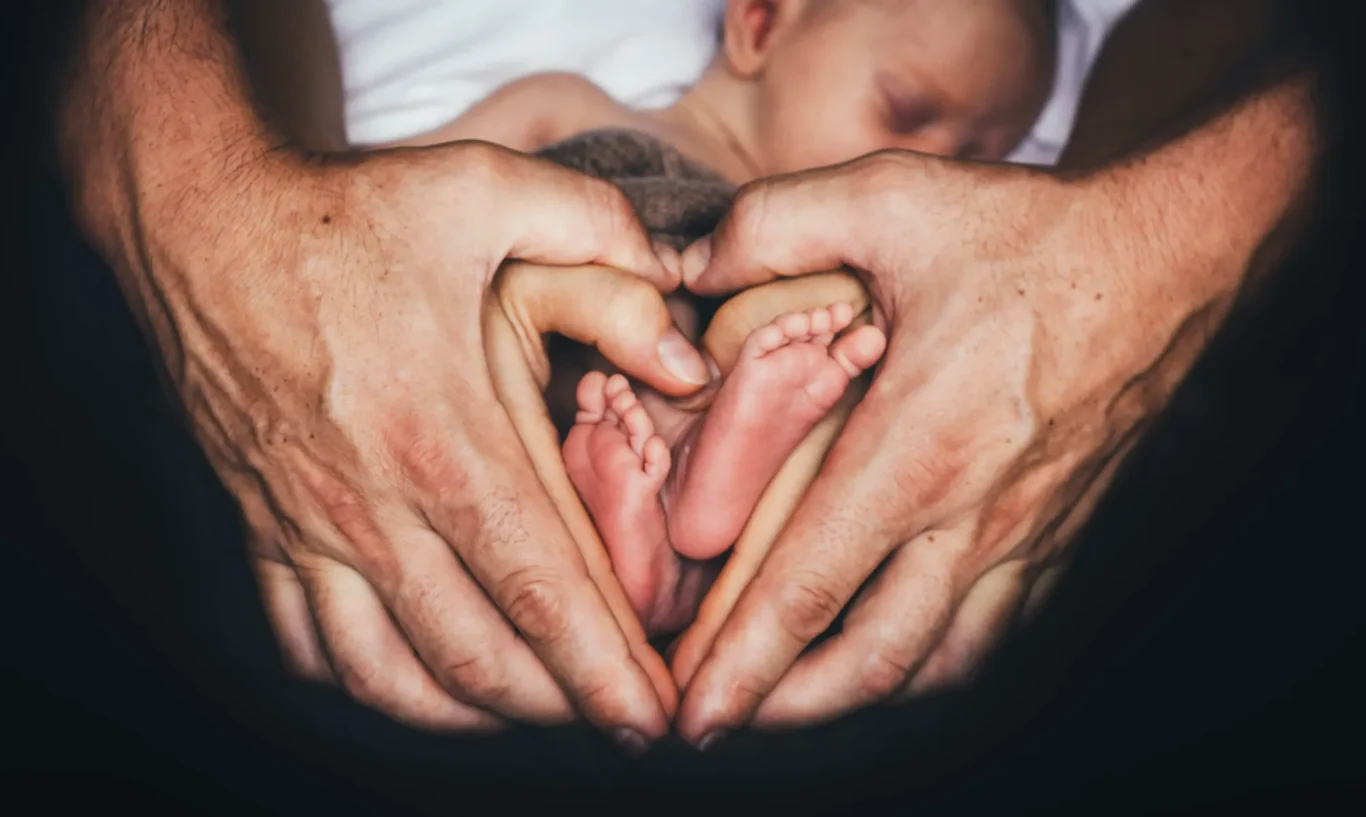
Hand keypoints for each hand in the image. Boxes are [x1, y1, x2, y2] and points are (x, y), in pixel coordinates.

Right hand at [96, 139, 712, 744]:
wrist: (204, 220)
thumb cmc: (352, 210)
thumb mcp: (489, 191)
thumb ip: (604, 241)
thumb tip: (685, 338)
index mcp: (444, 437)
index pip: (542, 588)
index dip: (605, 668)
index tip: (653, 718)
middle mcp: (373, 504)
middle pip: (478, 656)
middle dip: (561, 705)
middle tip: (619, 717)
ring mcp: (308, 526)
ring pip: (391, 674)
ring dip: (472, 713)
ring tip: (535, 712)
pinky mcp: (263, 525)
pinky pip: (307, 645)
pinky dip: (369, 682)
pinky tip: (419, 681)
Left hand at [672, 149, 1235, 741]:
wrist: (1164, 259)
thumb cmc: (1029, 235)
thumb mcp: (888, 197)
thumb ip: (771, 226)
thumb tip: (689, 272)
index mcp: (919, 446)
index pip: (811, 584)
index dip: (742, 661)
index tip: (691, 709)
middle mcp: (974, 513)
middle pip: (872, 658)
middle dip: (785, 706)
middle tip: (718, 720)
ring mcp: (1022, 534)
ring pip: (935, 661)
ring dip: (855, 696)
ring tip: (790, 703)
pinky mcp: (1055, 534)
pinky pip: (990, 632)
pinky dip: (926, 662)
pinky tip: (887, 655)